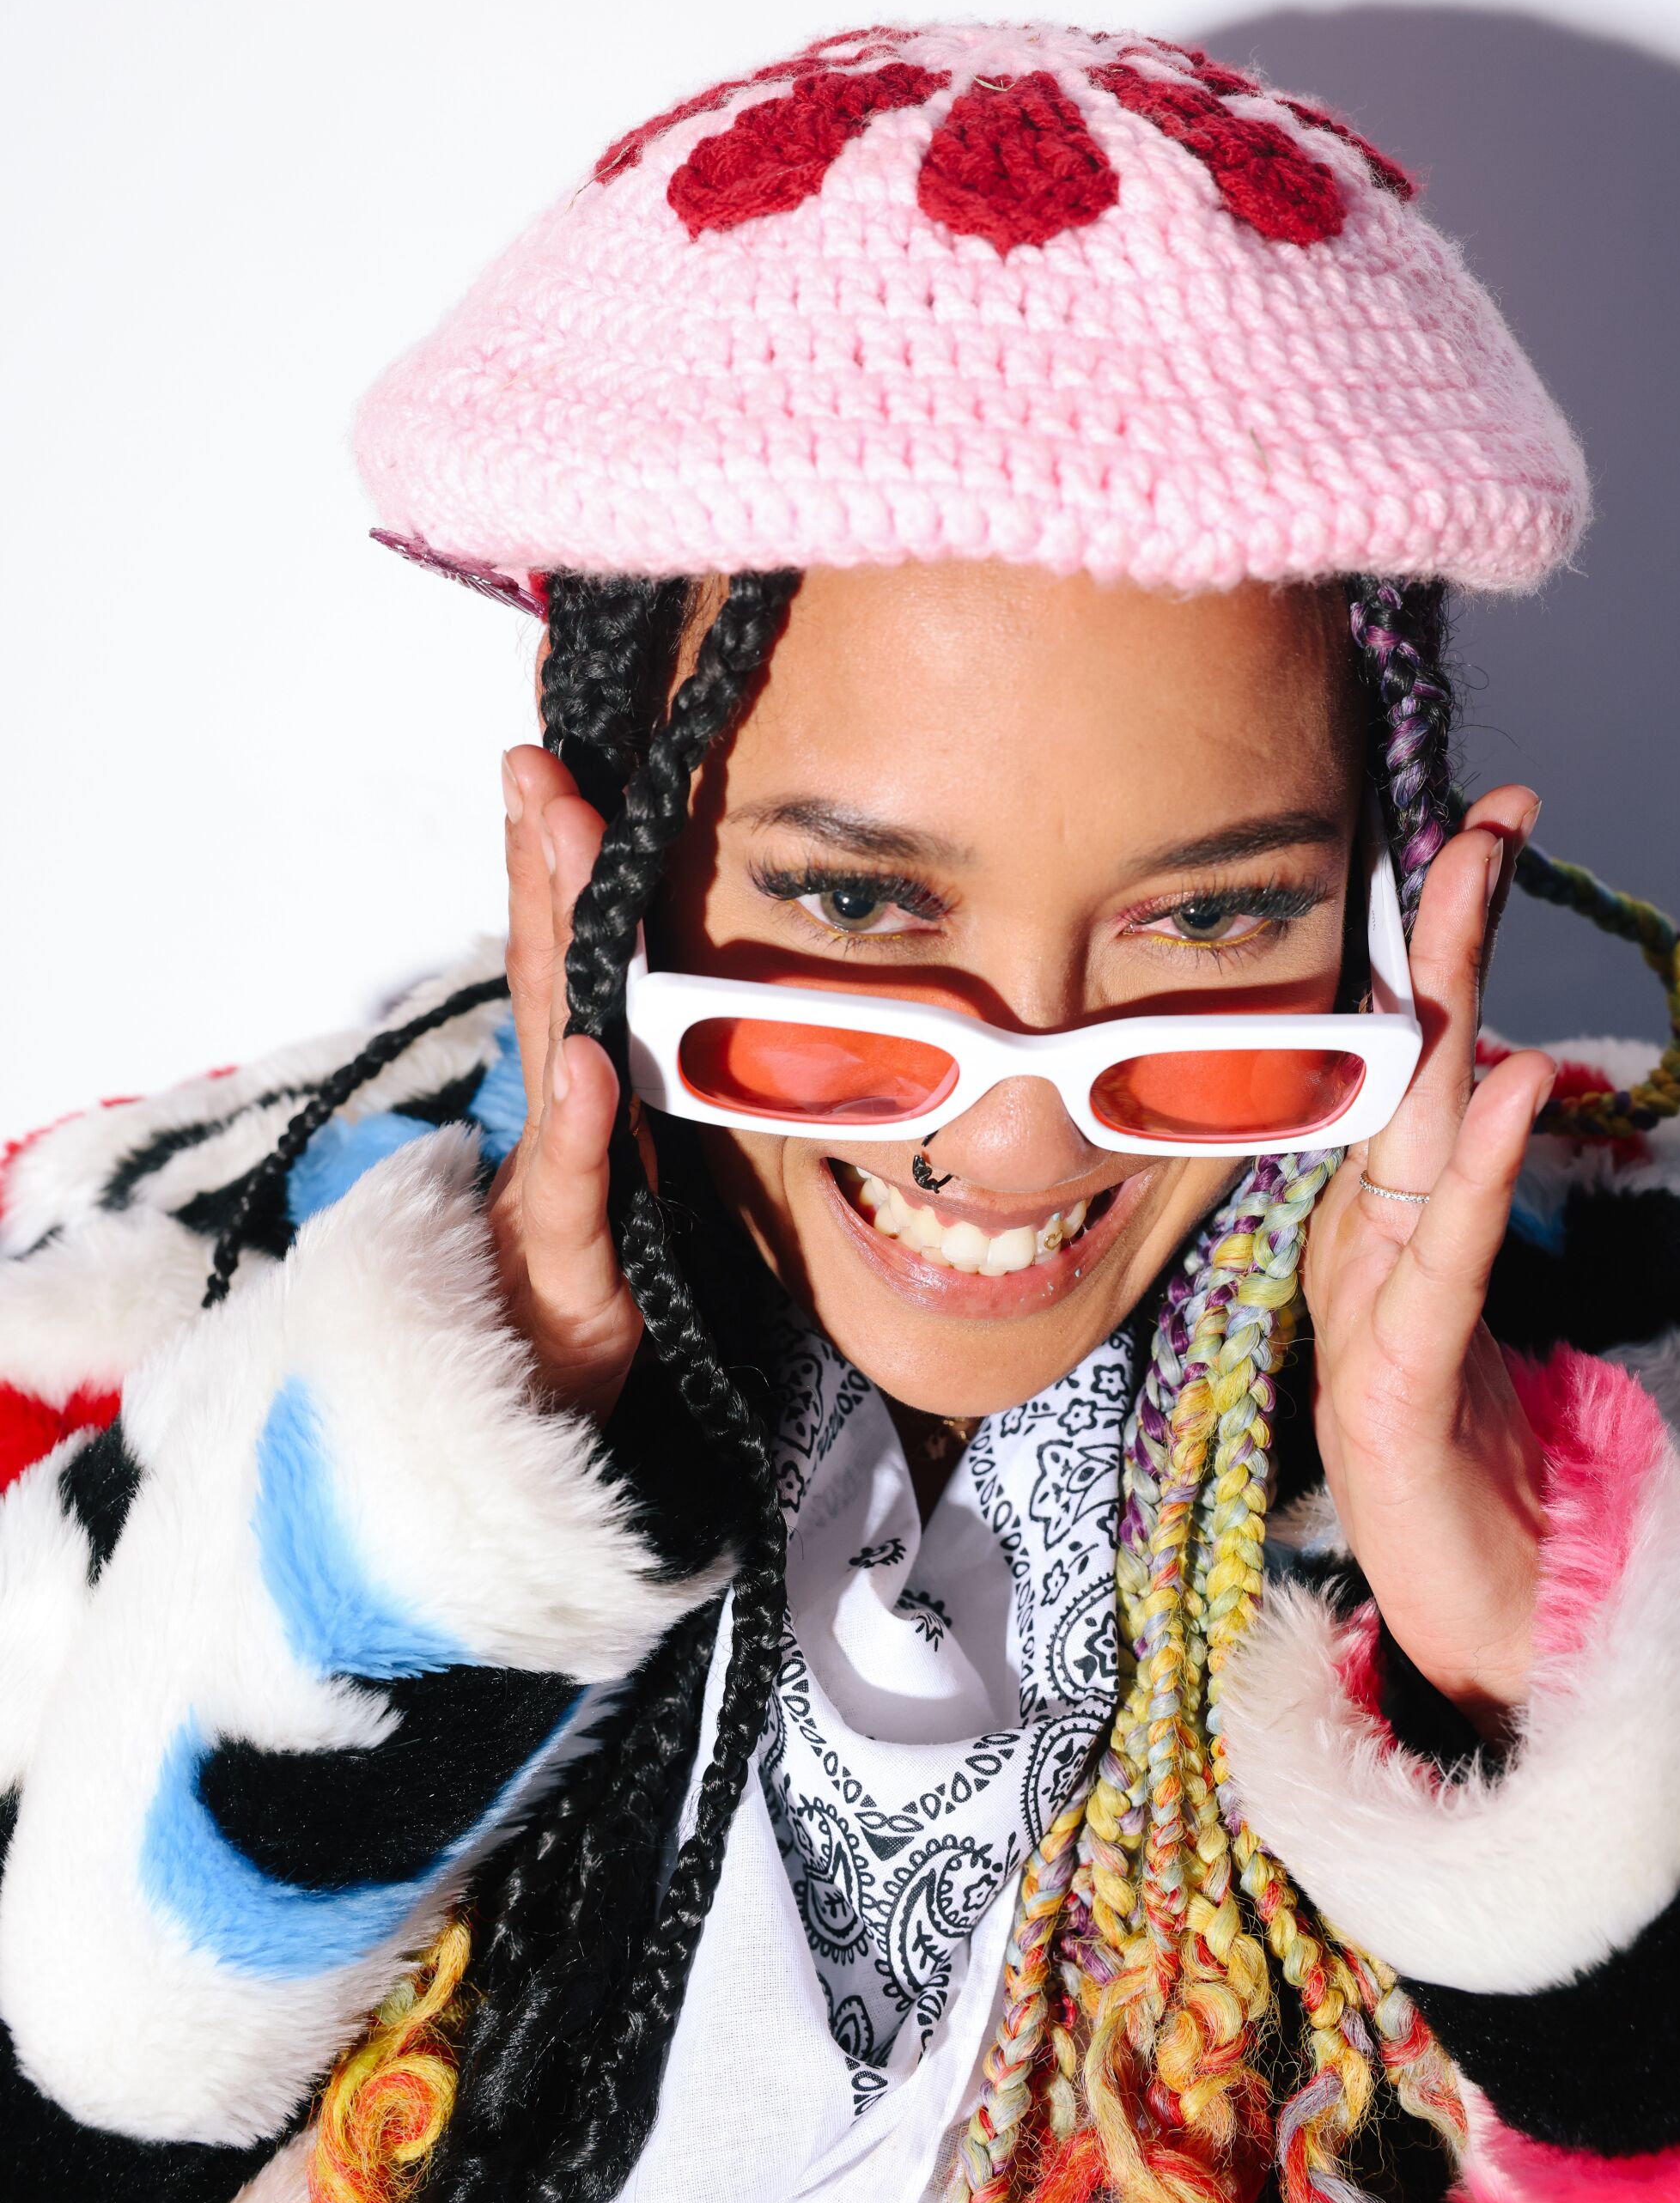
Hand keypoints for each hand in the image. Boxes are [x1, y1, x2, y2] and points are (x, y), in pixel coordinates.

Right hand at [487, 746, 641, 1421]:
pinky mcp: (563, 1267)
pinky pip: (571, 1185)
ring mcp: (552, 1188)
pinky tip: (585, 1058)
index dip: (557, 871)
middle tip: (536, 764)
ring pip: (555, 1042)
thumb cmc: (570, 1309)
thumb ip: (616, 1117)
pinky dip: (576, 1121)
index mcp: (578, 1103)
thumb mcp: (613, 1200)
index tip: (551, 771)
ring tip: (557, 841)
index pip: (567, 966)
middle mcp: (556, 1125)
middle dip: (545, 865)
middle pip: (552, 975)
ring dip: (557, 936)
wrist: (526, 1438)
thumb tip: (630, 1029)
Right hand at [1300, 785, 1554, 1730]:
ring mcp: (1368, 1310)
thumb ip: (1467, 1205)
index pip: (1409, 1064)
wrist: (1467, 1625)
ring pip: (1411, 1137)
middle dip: (1442, 939)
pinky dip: (1480, 1166)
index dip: (1439, 954)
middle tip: (1485, 823)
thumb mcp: (1467, 1313)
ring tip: (1479, 898)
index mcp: (1378, 1224)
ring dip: (1451, 1010)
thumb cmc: (1469, 1472)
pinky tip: (1513, 1083)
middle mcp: (1362, 1246)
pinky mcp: (1392, 1386)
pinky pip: (1444, 1258)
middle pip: (1402, 1072)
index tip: (1480, 839)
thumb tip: (1505, 1080)